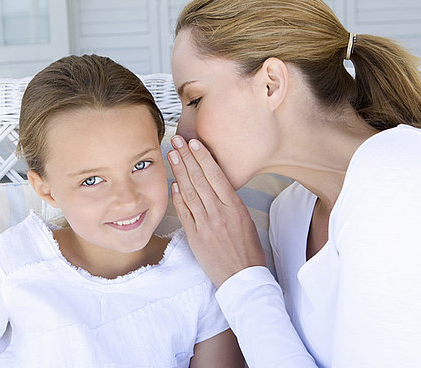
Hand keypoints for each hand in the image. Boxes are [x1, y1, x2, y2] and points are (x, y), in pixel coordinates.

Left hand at [168, 136, 265, 287]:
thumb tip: (216, 185)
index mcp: (235, 208)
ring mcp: (205, 225)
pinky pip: (184, 213)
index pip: (216, 176)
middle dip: (187, 158)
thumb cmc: (248, 251)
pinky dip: (177, 197)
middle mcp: (219, 214)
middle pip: (199, 180)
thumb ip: (230, 203)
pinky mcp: (195, 237)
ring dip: (179, 172)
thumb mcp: (246, 221)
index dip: (203, 157)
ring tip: (172, 155)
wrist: (242, 279)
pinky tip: (172, 184)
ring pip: (189, 193)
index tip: (194, 143)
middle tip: (177, 141)